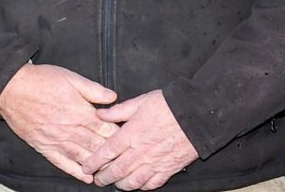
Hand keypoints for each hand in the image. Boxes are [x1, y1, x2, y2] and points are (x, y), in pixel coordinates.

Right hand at [0, 63, 118, 183]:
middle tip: (126, 161)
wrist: (12, 89)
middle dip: (112, 154)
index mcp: (80, 112)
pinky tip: (85, 177)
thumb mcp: (72, 78)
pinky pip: (62, 163)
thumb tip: (112, 97)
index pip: (106, 129)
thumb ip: (94, 90)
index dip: (119, 136)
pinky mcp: (44, 147)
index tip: (130, 141)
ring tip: (110, 173)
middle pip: (97, 146)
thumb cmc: (42, 80)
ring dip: (97, 166)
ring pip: (82, 157)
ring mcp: (57, 140)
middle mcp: (70, 129)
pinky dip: (75, 172)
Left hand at [82, 89, 197, 189]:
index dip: (93, 162)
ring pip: (131, 182)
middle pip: (115, 171)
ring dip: (120, 185)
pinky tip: (137, 184)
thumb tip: (99, 113)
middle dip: (103, 178)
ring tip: (115, 183)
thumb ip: (119, 110)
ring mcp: (154, 163)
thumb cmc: (169, 105)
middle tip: (98, 179)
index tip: (87, 167)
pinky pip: (150, 184)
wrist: (197, 115)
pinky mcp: (168, 169)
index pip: (105, 153)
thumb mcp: (141, 102)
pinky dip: (141, 187)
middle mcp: (140, 152)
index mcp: (131, 134)